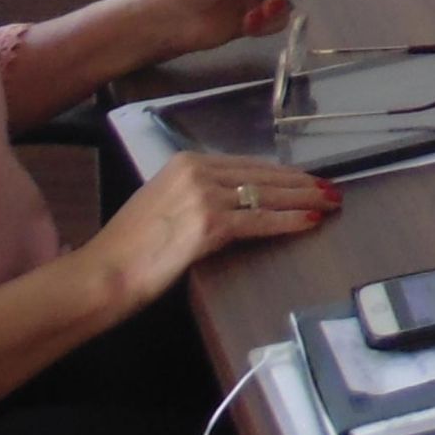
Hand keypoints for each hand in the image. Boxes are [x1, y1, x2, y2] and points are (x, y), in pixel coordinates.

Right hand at [89, 152, 336, 309]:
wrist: (104, 272)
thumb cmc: (127, 249)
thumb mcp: (161, 204)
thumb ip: (193, 194)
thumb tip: (228, 200)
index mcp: (185, 162)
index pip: (247, 165)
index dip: (280, 173)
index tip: (303, 178)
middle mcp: (198, 171)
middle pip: (263, 175)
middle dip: (301, 183)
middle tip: (330, 188)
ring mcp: (205, 195)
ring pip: (268, 195)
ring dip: (304, 199)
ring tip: (330, 201)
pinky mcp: (211, 223)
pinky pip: (261, 219)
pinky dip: (290, 220)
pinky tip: (311, 221)